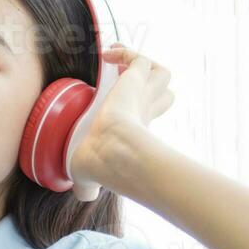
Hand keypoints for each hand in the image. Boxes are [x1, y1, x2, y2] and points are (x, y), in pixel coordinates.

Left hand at [68, 44, 174, 197]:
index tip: (119, 108)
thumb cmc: (104, 166)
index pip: (147, 116)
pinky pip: (138, 58)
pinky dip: (125, 52)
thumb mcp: (90, 177)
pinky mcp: (136, 80)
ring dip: (143, 66)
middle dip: (149, 87)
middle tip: (123, 83)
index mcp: (136, 132)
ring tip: (118, 64)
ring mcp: (143, 96)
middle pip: (164, 94)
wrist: (112, 151)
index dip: (139, 109)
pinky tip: (108, 56)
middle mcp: (144, 113)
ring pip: (161, 74)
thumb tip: (84, 195)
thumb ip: (87, 187)